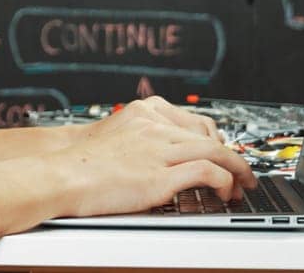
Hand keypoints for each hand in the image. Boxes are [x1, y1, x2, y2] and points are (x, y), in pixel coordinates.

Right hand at [48, 99, 256, 217]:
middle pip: (210, 134)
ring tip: (243, 185)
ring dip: (236, 170)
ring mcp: (159, 149)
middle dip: (233, 155)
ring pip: (215, 151)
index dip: (216, 138)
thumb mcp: (116, 135)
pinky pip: (206, 172)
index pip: (195, 120)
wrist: (60, 174)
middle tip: (243, 172)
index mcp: (145, 111)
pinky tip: (224, 193)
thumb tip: (162, 153)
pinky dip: (223, 182)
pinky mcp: (160, 175)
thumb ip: (142, 137)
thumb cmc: (82, 162)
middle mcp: (155, 125)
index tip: (223, 151)